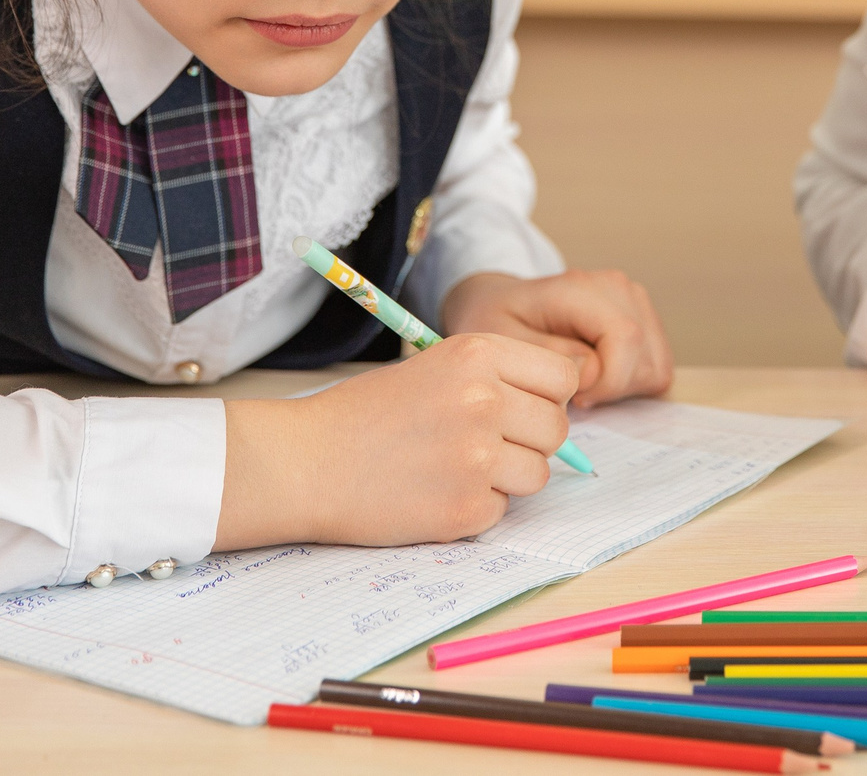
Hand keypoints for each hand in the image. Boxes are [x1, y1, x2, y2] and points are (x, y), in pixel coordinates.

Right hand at [215, 333, 577, 548]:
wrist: (304, 462)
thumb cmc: (363, 415)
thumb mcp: (432, 369)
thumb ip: (495, 382)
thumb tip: (553, 412)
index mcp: (477, 355)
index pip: (562, 377)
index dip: (546, 397)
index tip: (522, 409)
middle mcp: (484, 400)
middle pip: (557, 429)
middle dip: (530, 442)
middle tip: (487, 447)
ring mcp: (477, 457)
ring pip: (537, 475)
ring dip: (507, 479)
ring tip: (455, 469)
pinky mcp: (465, 508)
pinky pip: (502, 511)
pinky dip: (475, 509)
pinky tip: (433, 493)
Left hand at [440, 269, 674, 405]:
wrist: (500, 302)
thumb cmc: (496, 321)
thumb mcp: (502, 341)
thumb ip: (547, 357)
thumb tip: (594, 371)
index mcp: (580, 288)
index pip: (626, 338)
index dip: (608, 382)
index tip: (575, 398)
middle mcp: (617, 288)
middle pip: (645, 358)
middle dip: (613, 390)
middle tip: (573, 392)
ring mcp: (635, 301)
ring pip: (656, 366)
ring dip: (623, 389)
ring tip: (583, 383)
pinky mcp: (644, 319)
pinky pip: (656, 367)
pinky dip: (631, 384)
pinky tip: (598, 378)